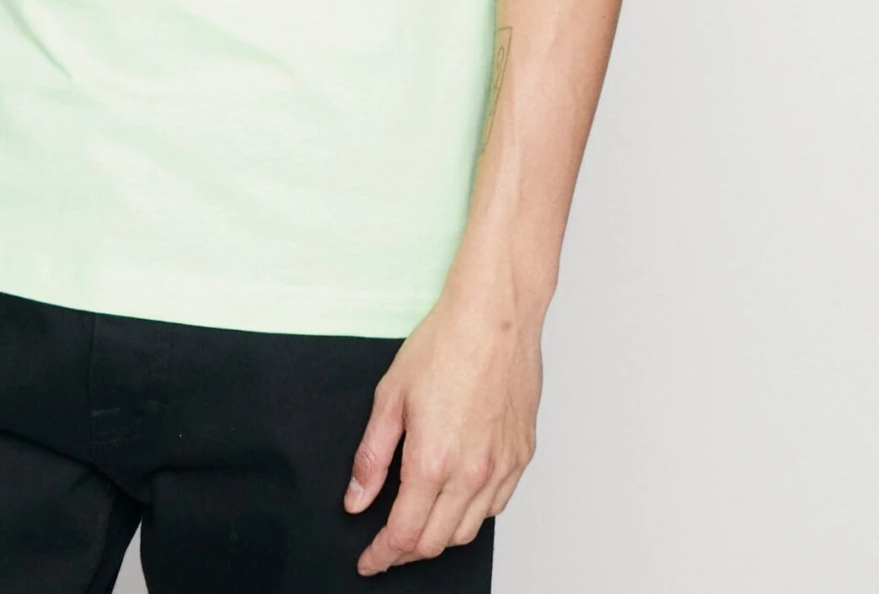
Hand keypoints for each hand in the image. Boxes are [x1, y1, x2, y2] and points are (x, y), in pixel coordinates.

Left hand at [344, 281, 540, 572]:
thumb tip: (356, 500)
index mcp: (433, 462)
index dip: (381, 556)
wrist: (495, 316)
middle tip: (386, 546)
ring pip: (468, 532)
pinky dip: (472, 515)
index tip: (369, 561)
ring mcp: (502, 468)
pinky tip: (455, 500)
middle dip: (405, 552)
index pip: (403, 535)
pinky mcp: (521, 457)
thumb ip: (371, 457)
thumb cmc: (444, 345)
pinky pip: (496, 507)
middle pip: (436, 542)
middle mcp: (471, 475)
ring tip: (418, 525)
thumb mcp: (390, 397)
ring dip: (439, 538)